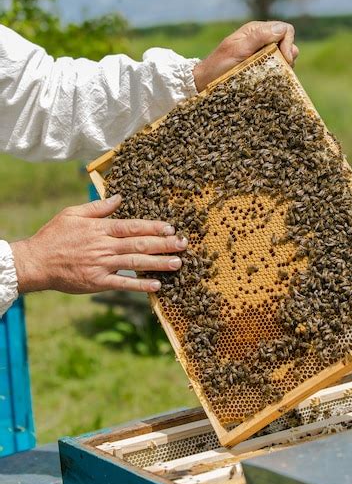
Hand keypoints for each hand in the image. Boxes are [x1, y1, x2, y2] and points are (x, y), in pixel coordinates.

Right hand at [11, 195, 186, 294]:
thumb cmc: (54, 236)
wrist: (36, 262)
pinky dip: (140, 285)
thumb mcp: (72, 213)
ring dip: (158, 264)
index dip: (153, 227)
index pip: (132, 227)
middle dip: (164, 244)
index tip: (171, 228)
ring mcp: (102, 265)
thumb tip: (119, 197)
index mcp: (100, 229)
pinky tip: (156, 286)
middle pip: (139, 245)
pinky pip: (122, 284)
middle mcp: (104, 247)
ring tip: (177, 263)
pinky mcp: (97, 282)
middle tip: (184, 244)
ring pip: (135, 264)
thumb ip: (98, 208)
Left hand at [192, 20, 298, 91]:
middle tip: (280, 70)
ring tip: (275, 76)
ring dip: (284, 65)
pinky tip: (272, 80)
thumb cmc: (218, 67)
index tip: (284, 59)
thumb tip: (281, 28)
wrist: (205, 82)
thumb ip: (259, 37)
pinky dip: (279, 72)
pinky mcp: (260, 67)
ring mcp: (261, 53)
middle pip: (287, 42)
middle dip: (288, 55)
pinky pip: (277, 67)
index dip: (288, 43)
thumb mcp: (237, 50)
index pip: (285, 29)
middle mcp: (260, 39)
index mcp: (256, 31)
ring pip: (284, 55)